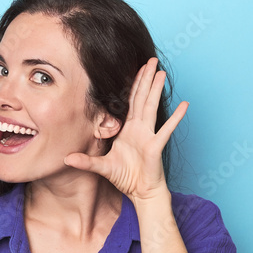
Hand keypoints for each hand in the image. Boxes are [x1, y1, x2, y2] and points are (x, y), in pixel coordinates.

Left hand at [63, 57, 186, 201]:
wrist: (141, 193)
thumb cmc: (126, 178)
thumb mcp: (102, 167)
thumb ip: (86, 161)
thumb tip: (67, 159)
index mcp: (128, 130)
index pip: (130, 102)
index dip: (132, 85)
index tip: (136, 68)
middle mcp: (140, 129)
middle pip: (142, 98)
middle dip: (145, 78)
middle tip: (151, 60)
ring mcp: (149, 136)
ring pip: (151, 107)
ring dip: (156, 90)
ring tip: (162, 73)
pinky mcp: (156, 146)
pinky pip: (166, 129)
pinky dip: (176, 118)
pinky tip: (185, 105)